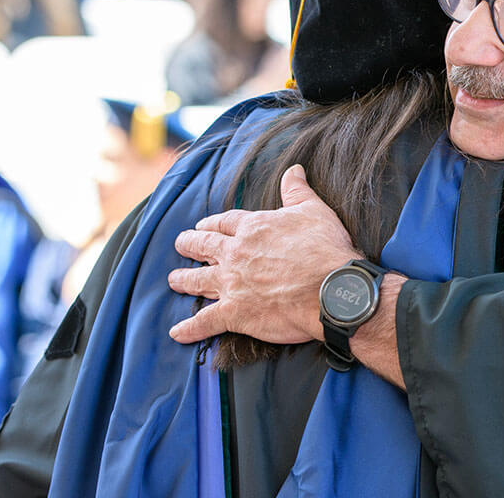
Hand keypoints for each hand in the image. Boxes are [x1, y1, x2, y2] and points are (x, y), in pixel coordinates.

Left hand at [168, 164, 358, 344]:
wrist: (329, 288)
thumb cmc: (324, 248)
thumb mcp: (314, 211)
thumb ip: (298, 191)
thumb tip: (294, 170)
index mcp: (253, 228)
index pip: (225, 223)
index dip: (213, 224)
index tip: (205, 225)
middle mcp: (236, 254)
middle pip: (204, 247)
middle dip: (190, 245)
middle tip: (180, 244)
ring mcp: (231, 284)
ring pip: (198, 280)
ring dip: (184, 280)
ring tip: (174, 280)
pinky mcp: (234, 312)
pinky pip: (205, 321)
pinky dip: (190, 328)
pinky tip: (176, 332)